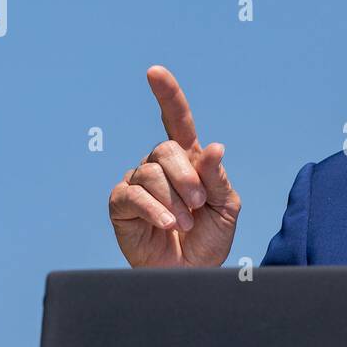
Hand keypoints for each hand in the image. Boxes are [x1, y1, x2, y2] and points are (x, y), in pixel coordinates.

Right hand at [108, 66, 240, 266]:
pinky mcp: (121, 204)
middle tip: (199, 204)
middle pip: (165, 149)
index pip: (176, 120)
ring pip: (150, 172)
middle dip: (186, 176)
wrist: (192, 274)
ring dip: (174, 199)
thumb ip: (217, 178)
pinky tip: (168, 224)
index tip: (155, 72)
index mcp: (189, 160)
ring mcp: (138, 183)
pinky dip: (154, 210)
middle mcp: (160, 166)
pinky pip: (133, 195)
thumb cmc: (209, 238)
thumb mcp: (225, 207)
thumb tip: (214, 148)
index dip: (167, 95)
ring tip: (185, 222)